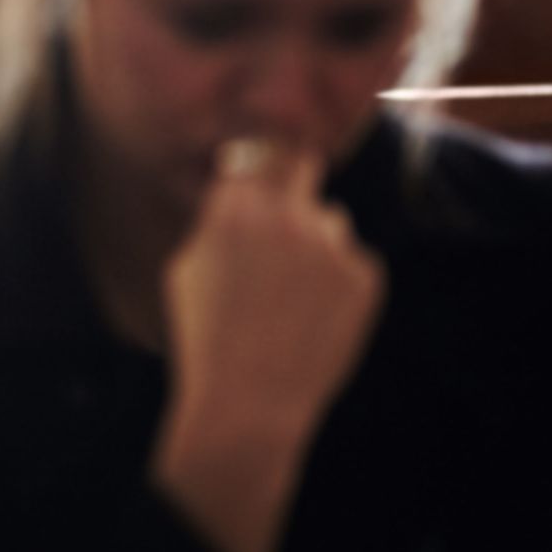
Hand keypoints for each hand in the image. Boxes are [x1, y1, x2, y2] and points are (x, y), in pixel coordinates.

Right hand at [151, 140, 384, 551]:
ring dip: (315, 241)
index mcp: (235, 207)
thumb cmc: (206, 335)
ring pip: (329, 219)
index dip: (261, 159)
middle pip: (302, 162)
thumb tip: (236, 181)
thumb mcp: (186, 266)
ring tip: (291, 294)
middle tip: (288, 202)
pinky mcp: (365, 276)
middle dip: (294, 176)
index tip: (263, 165)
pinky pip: (353, 261)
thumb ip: (216, 218)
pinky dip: (339, 281)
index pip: (259, 150)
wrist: (249, 401)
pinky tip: (313, 316)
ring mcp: (331, 245)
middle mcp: (286, 215)